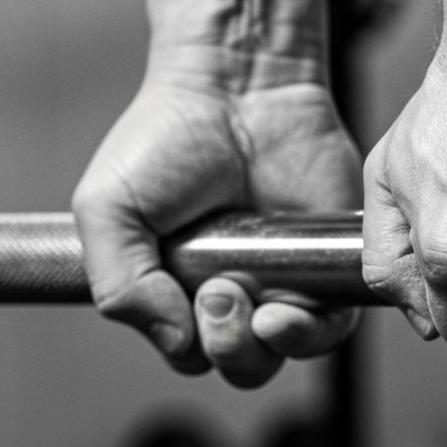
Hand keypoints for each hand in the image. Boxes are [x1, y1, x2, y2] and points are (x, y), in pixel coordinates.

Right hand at [73, 52, 361, 386]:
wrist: (236, 81)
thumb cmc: (166, 137)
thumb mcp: (109, 209)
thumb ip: (120, 285)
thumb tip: (175, 340)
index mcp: (181, 286)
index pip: (192, 353)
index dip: (192, 345)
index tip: (191, 296)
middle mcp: (239, 287)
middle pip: (245, 364)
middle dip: (232, 347)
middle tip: (223, 293)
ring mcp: (288, 272)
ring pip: (291, 348)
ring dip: (277, 344)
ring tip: (266, 308)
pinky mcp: (330, 254)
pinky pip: (337, 317)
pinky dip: (320, 327)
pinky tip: (294, 303)